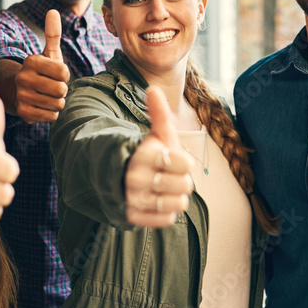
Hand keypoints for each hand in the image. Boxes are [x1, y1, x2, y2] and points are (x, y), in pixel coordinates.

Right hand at [14, 9, 70, 122]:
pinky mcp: (23, 113)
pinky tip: (42, 106)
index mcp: (31, 61)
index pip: (64, 72)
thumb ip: (53, 34)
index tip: (55, 74)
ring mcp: (22, 96)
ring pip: (57, 104)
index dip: (64, 75)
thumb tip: (53, 11)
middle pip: (61, 89)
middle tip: (52, 87)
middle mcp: (23, 78)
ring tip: (47, 96)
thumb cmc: (41, 71)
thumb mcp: (48, 53)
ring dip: (57, 102)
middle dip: (62, 90)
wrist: (19, 92)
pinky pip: (51, 116)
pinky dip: (51, 113)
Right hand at [124, 86, 193, 227]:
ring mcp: (133, 199)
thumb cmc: (149, 153)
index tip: (175, 159)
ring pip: (178, 204)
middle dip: (183, 180)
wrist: (123, 176)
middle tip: (171, 175)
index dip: (185, 162)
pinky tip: (161, 202)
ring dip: (177, 197)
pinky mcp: (133, 217)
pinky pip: (166, 220)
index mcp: (143, 155)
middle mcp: (135, 178)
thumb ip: (159, 113)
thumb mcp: (157, 134)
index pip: (184, 164)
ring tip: (166, 189)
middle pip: (185, 186)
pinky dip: (168, 213)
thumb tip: (153, 87)